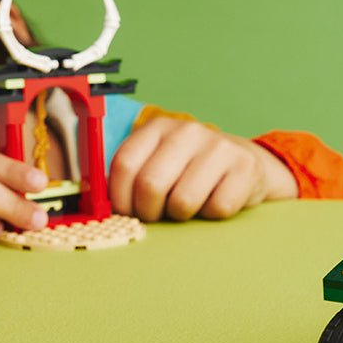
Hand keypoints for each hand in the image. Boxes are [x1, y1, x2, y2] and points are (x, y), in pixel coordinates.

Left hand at [108, 118, 297, 221]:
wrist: (245, 163)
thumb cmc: (190, 171)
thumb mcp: (157, 162)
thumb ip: (129, 176)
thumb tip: (96, 204)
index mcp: (158, 128)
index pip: (124, 164)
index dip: (120, 198)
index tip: (128, 211)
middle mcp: (188, 131)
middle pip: (150, 185)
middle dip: (150, 211)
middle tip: (159, 213)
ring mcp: (219, 147)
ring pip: (183, 201)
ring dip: (182, 215)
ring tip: (189, 204)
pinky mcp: (245, 167)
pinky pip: (217, 208)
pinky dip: (212, 214)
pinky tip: (215, 200)